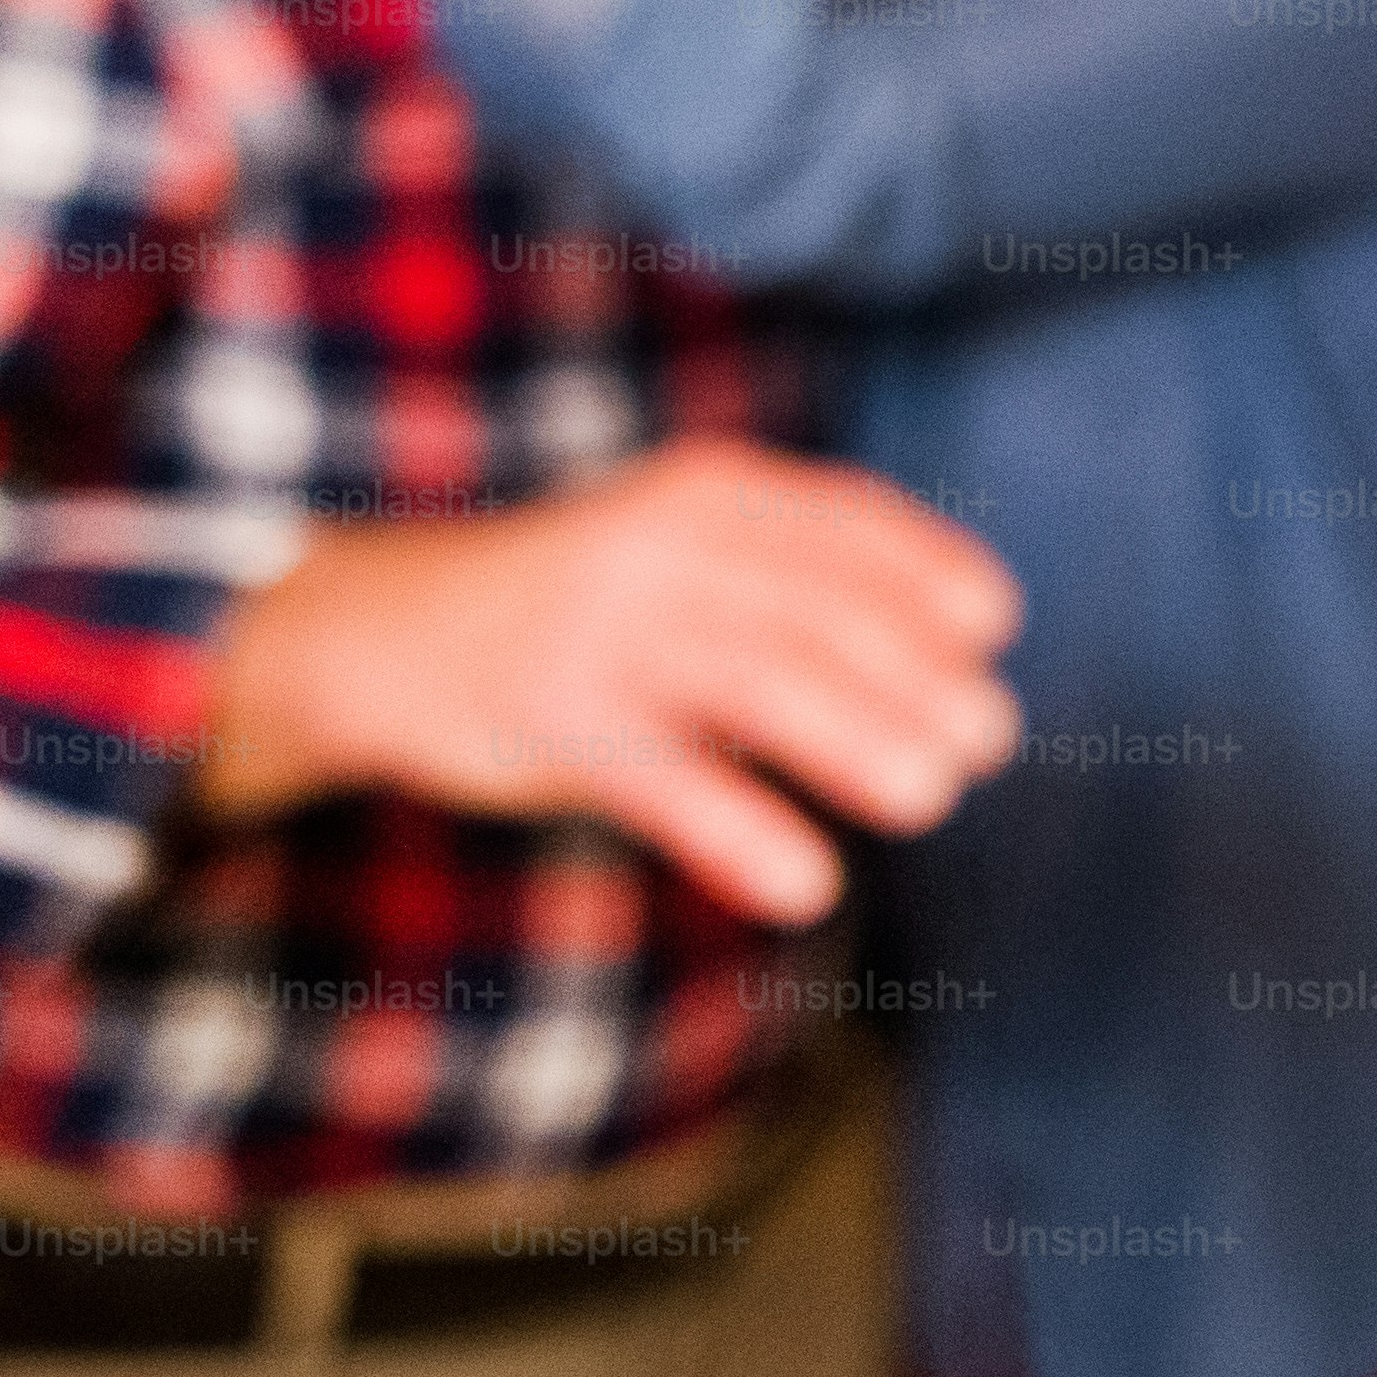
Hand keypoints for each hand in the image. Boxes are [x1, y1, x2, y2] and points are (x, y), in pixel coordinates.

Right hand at [193, 434, 1022, 925]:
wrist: (381, 629)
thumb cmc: (577, 597)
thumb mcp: (684, 547)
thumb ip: (801, 579)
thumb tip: (961, 646)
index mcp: (711, 492)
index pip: (847, 523)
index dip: (928, 572)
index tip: (994, 627)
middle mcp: (665, 544)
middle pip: (822, 610)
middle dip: (917, 675)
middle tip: (989, 739)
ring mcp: (607, 630)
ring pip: (762, 683)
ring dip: (860, 741)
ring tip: (933, 797)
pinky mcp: (556, 721)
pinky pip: (667, 781)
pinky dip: (743, 834)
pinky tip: (806, 885)